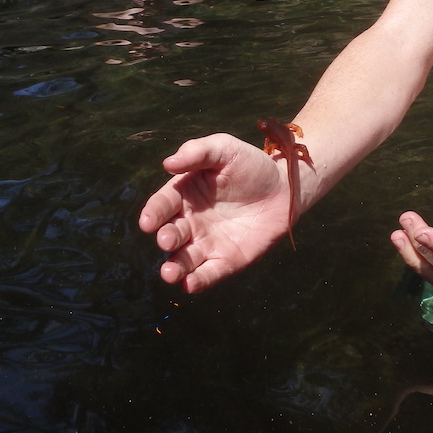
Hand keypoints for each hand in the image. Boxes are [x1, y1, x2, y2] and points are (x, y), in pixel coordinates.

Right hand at [139, 134, 291, 291]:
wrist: (284, 187)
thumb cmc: (250, 165)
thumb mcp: (224, 148)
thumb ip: (197, 152)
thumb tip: (168, 163)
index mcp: (184, 194)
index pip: (162, 205)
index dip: (154, 213)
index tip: (148, 222)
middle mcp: (190, 222)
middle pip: (171, 233)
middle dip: (166, 238)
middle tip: (167, 239)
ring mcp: (206, 243)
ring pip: (184, 260)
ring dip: (174, 268)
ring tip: (170, 273)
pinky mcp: (226, 261)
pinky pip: (208, 273)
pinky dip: (197, 280)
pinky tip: (190, 284)